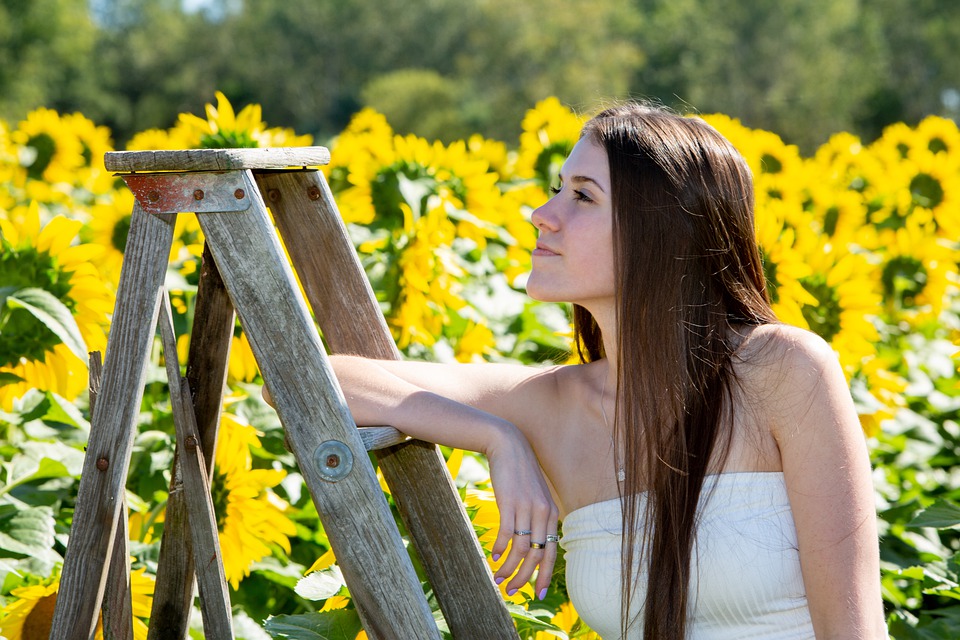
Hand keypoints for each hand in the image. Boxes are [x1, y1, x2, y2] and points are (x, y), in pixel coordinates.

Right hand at [486, 427, 558, 600]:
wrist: (509, 445)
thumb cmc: (520, 474)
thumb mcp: (534, 496)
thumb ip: (537, 518)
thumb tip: (531, 544)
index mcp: (552, 514)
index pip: (552, 553)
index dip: (544, 575)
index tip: (537, 594)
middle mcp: (544, 513)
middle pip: (537, 555)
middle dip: (524, 577)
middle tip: (510, 591)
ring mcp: (528, 507)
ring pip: (520, 548)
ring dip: (508, 567)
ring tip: (497, 578)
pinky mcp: (510, 502)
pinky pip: (507, 533)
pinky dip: (500, 548)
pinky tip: (493, 555)